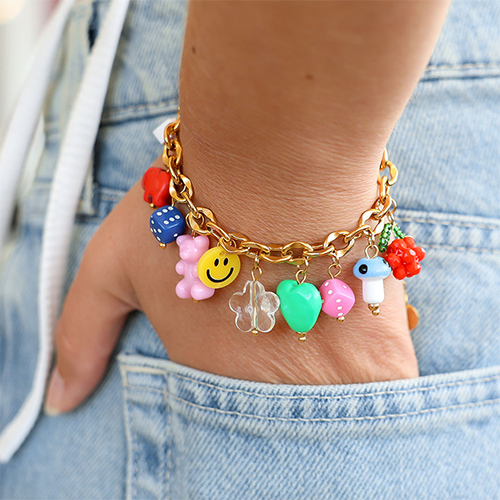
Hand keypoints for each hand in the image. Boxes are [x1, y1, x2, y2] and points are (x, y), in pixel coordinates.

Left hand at [44, 155, 418, 415]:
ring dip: (333, 355)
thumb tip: (59, 401)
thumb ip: (82, 335)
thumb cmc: (193, 210)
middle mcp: (270, 393)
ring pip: (336, 392)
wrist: (276, 171)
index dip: (247, 355)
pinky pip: (388, 381)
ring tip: (326, 299)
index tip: (258, 321)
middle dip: (287, 357)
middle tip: (292, 306)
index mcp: (210, 378)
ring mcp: (330, 383)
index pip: (230, 400)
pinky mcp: (384, 360)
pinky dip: (377, 351)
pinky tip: (360, 303)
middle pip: (283, 398)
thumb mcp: (112, 268)